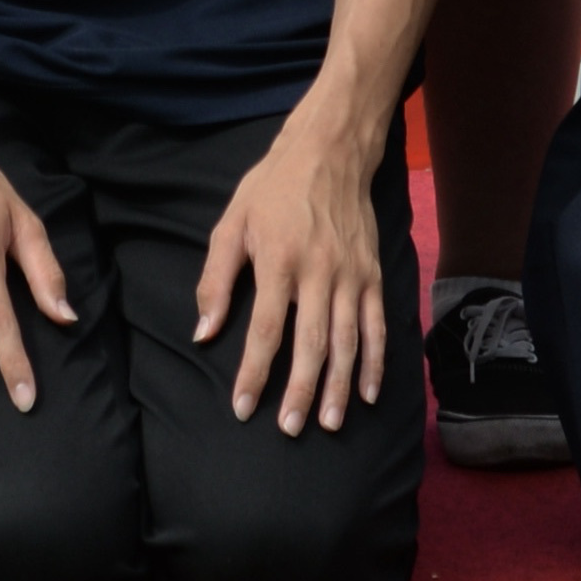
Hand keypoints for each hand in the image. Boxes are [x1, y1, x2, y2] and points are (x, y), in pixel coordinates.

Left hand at [192, 107, 384, 434]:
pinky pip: (377, 325)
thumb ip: (216, 280)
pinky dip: (375, 361)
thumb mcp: (232, 223)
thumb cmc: (273, 188)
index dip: (253, 372)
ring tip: (329, 423)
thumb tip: (203, 332)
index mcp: (278, 260)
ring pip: (348, 340)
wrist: (330, 151)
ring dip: (338, 385)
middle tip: (290, 429)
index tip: (242, 407)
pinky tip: (367, 393)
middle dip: (300, 390)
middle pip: (310, 342)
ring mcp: (352, 275)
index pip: (265, 329)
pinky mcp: (373, 274)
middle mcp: (319, 271)